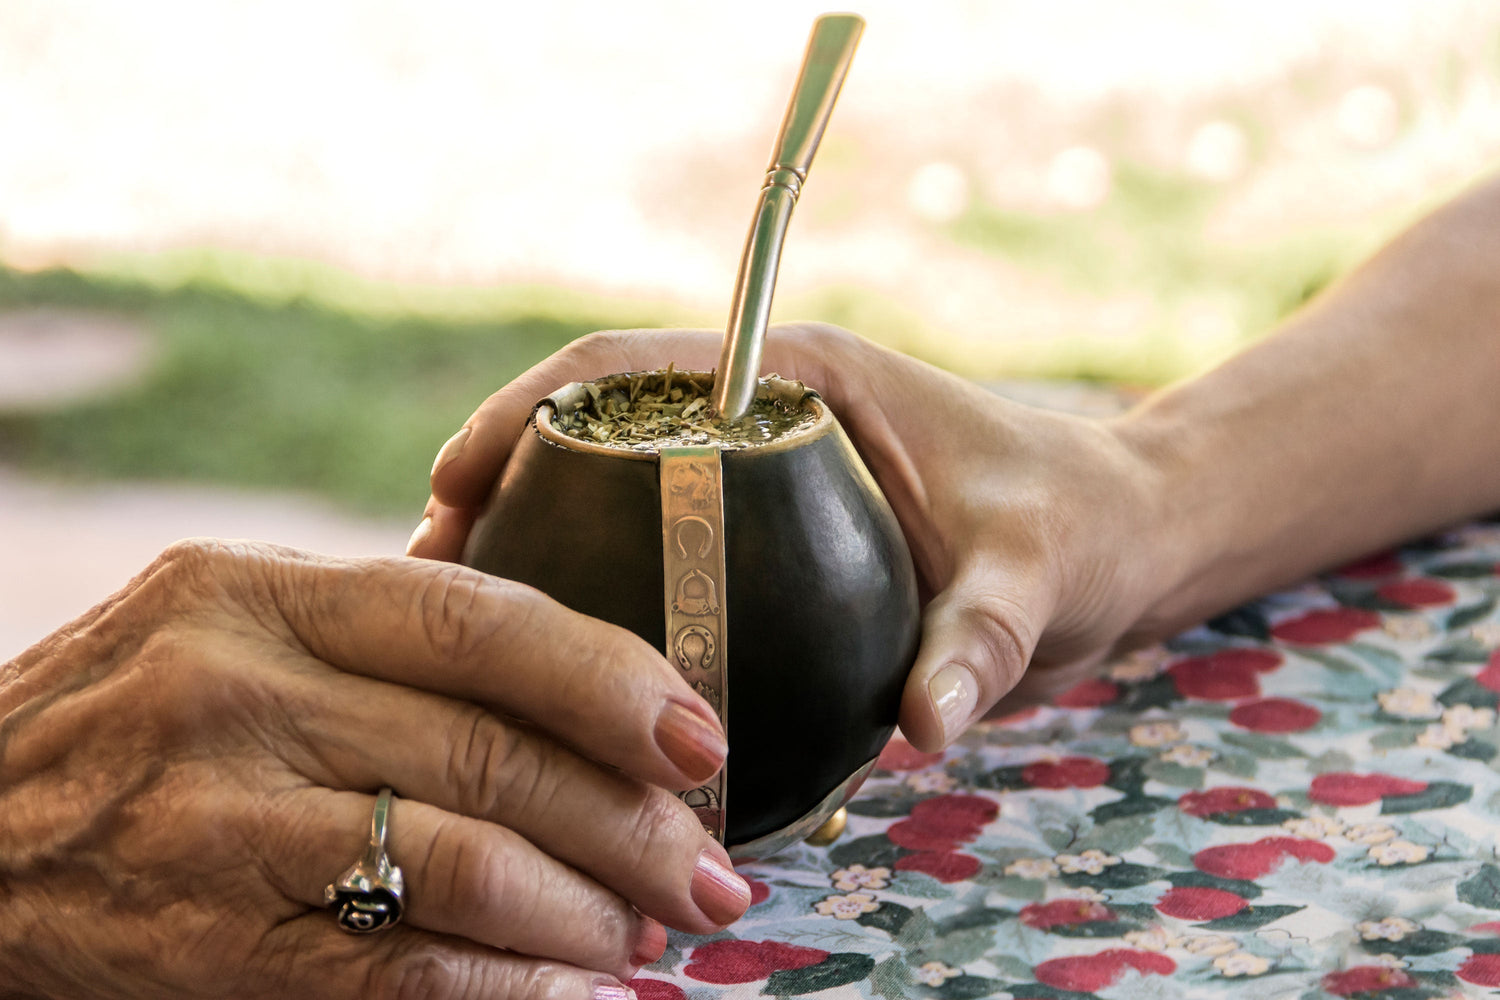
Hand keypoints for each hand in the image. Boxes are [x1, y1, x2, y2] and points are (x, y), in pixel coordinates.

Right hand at [0, 539, 748, 999]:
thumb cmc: (124, 724)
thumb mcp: (225, 630)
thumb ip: (374, 631)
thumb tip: (570, 662)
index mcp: (262, 591)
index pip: (478, 617)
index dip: (610, 676)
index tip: (702, 734)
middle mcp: (238, 686)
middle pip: (489, 747)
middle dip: (630, 818)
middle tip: (710, 865)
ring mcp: (212, 815)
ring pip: (460, 859)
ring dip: (582, 911)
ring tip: (648, 936)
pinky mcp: (198, 938)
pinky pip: (390, 966)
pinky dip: (502, 987)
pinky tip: (566, 995)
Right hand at [410, 324, 1171, 750]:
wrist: (1122, 547)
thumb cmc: (1084, 529)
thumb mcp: (1036, 571)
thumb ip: (981, 637)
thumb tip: (924, 722)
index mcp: (803, 379)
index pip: (634, 364)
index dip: (530, 409)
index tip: (456, 481)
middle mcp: (767, 420)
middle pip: (597, 430)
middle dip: (502, 484)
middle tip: (429, 575)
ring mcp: (763, 483)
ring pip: (617, 495)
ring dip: (536, 546)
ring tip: (461, 627)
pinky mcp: (773, 543)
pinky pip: (662, 555)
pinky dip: (602, 593)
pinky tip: (561, 671)